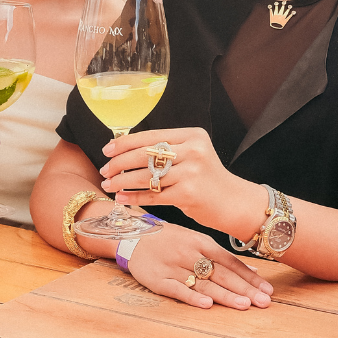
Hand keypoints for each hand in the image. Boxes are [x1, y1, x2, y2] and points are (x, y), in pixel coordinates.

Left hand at [98, 128, 265, 234]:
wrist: (233, 201)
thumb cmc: (207, 179)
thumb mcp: (194, 154)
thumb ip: (168, 149)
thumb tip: (126, 149)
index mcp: (192, 135)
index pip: (151, 135)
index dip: (125, 143)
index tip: (107, 149)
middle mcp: (193, 150)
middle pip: (146, 154)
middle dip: (119, 163)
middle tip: (105, 170)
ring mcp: (191, 172)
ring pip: (146, 176)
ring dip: (122, 182)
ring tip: (109, 185)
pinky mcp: (188, 194)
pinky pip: (153, 195)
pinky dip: (134, 197)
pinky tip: (122, 198)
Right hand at [127, 223, 272, 309]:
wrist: (135, 236)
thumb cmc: (170, 239)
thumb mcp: (196, 241)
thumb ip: (221, 256)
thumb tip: (252, 271)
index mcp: (202, 242)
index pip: (231, 262)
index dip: (250, 277)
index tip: (267, 289)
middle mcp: (191, 254)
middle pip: (222, 274)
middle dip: (245, 289)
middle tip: (264, 301)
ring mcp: (175, 267)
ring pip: (204, 283)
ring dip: (226, 295)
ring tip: (244, 304)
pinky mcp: (159, 280)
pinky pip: (178, 290)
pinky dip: (193, 297)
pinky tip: (207, 305)